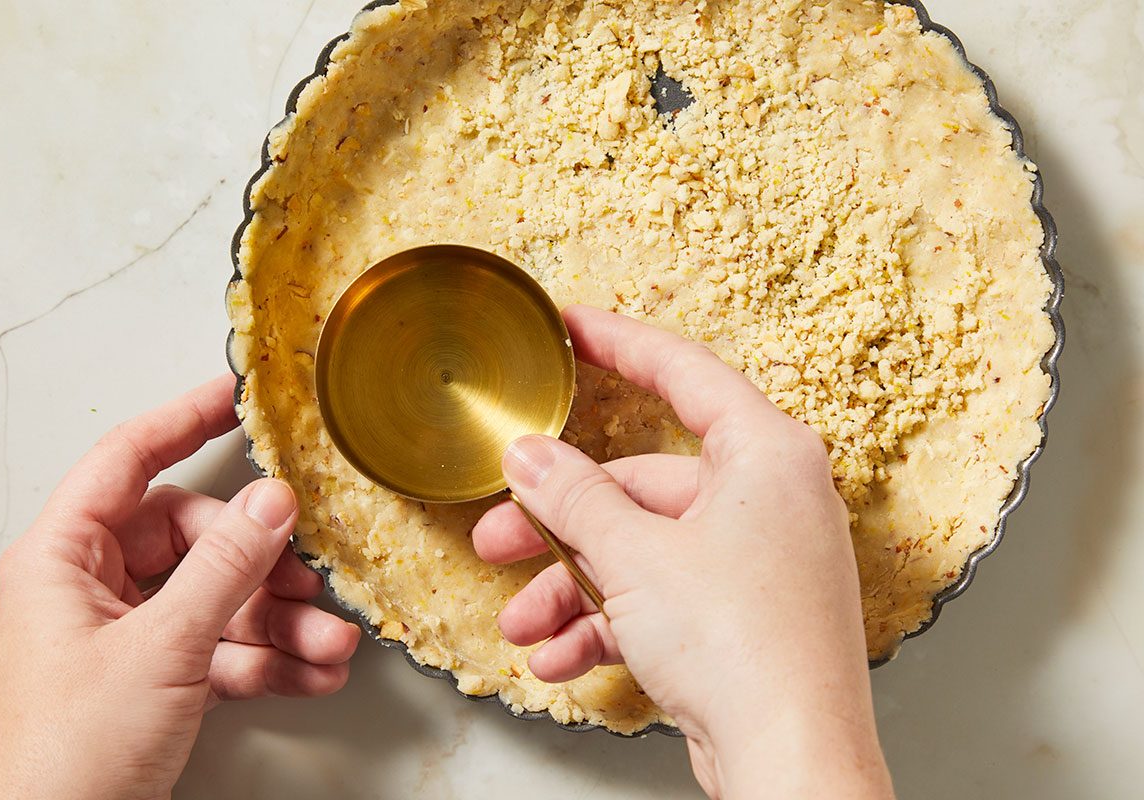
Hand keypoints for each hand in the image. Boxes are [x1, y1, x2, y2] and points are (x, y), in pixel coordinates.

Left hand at [0, 375, 359, 799]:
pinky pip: (218, 649)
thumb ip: (223, 568)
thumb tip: (272, 501)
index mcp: (63, 557)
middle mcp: (92, 586)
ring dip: (278, 623)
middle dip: (261, 566)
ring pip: (216, 600)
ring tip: (330, 644)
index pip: (129, 460)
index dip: (185, 419)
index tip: (239, 395)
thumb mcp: (162, 648)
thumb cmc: (71, 753)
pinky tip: (310, 674)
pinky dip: (264, 661)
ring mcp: (125, 634)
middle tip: (311, 577)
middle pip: (193, 541)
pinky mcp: (153, 678)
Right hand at [474, 307, 892, 798]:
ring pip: (643, 551)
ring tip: (520, 622)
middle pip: (642, 485)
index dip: (618, 342)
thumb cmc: (743, 648)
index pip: (683, 372)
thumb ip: (574, 496)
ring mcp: (759, 561)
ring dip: (573, 588)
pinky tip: (557, 657)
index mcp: (766, 455)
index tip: (572, 326)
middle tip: (498, 536)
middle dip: (561, 523)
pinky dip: (607, 624)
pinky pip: (661, 600)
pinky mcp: (744, 616)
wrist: (791, 765)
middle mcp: (770, 499)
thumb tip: (530, 457)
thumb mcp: (635, 557)